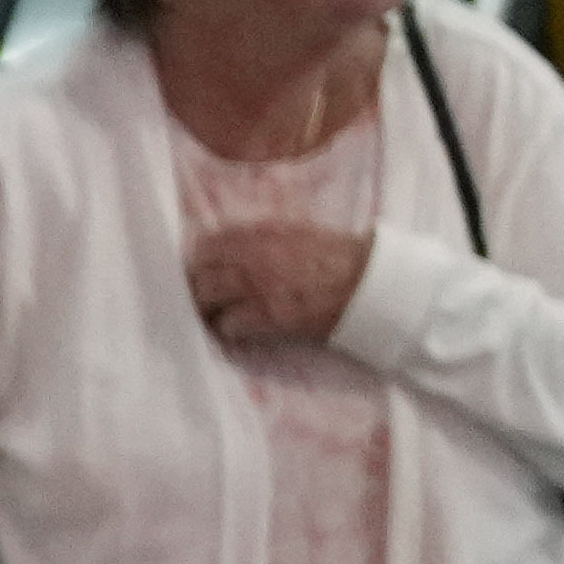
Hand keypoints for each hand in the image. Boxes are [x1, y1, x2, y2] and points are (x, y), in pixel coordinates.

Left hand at [189, 216, 370, 350]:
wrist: (368, 283)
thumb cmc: (338, 256)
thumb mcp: (298, 231)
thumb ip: (263, 235)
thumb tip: (232, 244)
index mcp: (261, 233)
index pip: (208, 243)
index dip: (198, 260)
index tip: (198, 271)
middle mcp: (253, 256)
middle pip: (200, 272)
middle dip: (195, 287)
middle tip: (200, 300)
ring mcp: (259, 286)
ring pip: (207, 298)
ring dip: (206, 310)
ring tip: (213, 318)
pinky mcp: (268, 316)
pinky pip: (230, 324)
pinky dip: (228, 329)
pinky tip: (236, 331)